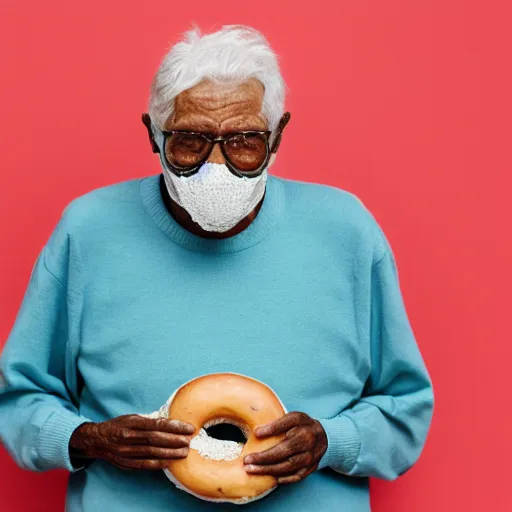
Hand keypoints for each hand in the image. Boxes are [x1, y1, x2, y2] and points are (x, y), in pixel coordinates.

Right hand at [69, 414, 194, 470]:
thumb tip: (171, 422)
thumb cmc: (119, 425)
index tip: (188, 427)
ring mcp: (126, 451)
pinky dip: (158, 464)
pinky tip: (170, 461)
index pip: (157, 424)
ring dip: (171, 453)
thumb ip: (149, 420)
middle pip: (156, 439)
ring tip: (184, 452)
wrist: (97, 440)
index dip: (174, 426)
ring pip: (152, 453)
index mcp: (132, 422)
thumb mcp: (132, 417)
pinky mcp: (125, 462)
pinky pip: (144, 464)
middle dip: (175, 440)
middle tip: (189, 440)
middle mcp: (128, 437)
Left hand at [243, 412, 327, 484]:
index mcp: (301, 427)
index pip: (283, 429)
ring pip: (287, 467)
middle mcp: (307, 443)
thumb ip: (276, 423)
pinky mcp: (310, 468)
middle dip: (263, 458)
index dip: (270, 431)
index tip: (255, 434)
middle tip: (246, 461)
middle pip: (283, 452)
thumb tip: (257, 432)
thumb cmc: (303, 425)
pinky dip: (284, 478)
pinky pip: (296, 476)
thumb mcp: (293, 417)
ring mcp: (310, 458)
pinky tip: (271, 478)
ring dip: (268, 470)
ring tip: (252, 470)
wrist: (323, 437)